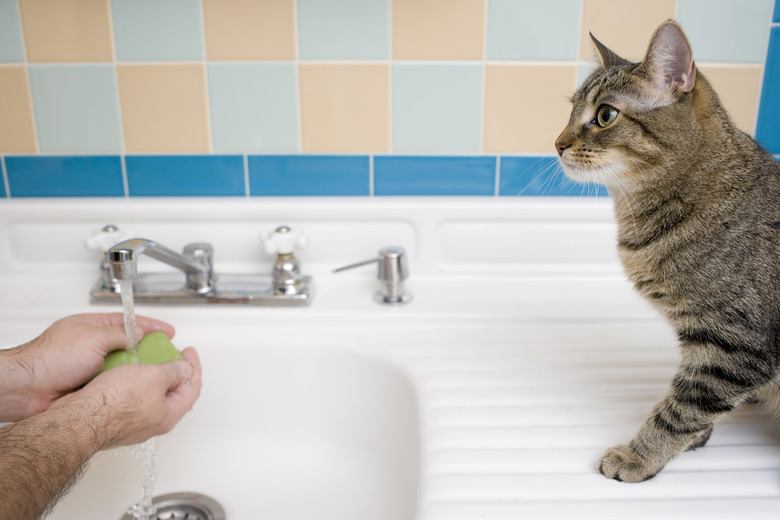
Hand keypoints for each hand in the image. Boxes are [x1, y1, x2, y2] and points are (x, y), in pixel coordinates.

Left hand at [0, 313, 174, 421]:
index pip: (128, 322)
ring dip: (135, 369)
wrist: (30, 388)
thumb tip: (138, 334)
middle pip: (127, 344)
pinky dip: (124, 384)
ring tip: (154, 372)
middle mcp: (92, 345)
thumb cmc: (52, 358)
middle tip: (165, 354)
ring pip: (122, 365)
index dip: (150, 325)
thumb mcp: (94, 338)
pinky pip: (114, 382)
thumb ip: (120, 334)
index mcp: (93, 327)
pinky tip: (136, 387)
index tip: (167, 331)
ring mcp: (90, 366)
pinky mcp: (89, 385)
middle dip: (146, 349)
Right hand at [49, 346, 201, 448]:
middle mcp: (153, 421)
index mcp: (169, 415)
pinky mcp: (115, 418)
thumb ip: (173, 372)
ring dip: (153, 375)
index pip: (192, 389)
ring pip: (151, 394)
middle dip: (176, 372)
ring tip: (150, 358)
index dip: (194, 367)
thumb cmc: (114, 403)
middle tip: (173, 355)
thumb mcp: (154, 377)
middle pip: (174, 393)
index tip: (189, 351)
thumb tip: (185, 369)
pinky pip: (132, 396)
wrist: (79, 418)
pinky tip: (128, 369)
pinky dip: (134, 381)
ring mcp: (134, 422)